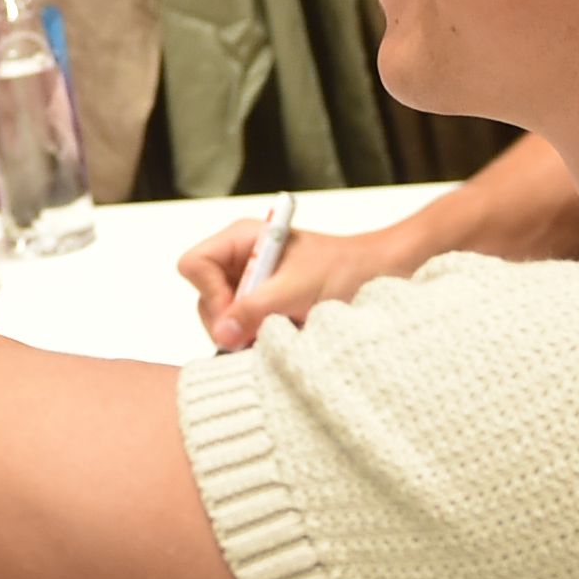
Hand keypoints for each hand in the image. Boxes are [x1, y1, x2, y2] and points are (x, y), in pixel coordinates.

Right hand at [176, 216, 414, 352]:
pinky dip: (259, 339)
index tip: (237, 314)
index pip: (195, 265)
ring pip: (223, 320)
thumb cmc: (347, 268)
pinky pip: (244, 331)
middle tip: (258, 331)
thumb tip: (222, 333)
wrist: (384, 275)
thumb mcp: (297, 287)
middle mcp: (242, 262)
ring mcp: (253, 287)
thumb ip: (255, 309)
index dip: (209, 293)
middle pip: (204, 298)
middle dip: (228, 320)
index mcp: (243, 239)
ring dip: (247, 332)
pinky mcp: (266, 310)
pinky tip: (285, 334)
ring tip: (281, 329)